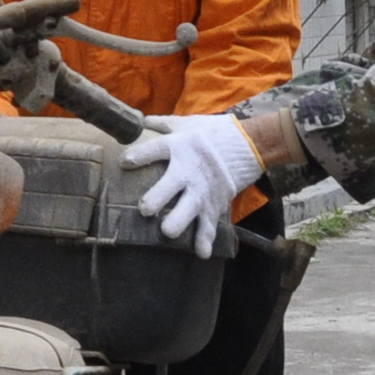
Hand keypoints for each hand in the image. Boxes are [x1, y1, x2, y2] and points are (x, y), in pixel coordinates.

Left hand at [123, 112, 260, 255]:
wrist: (249, 143)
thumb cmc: (212, 133)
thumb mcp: (186, 123)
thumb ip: (160, 124)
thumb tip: (137, 121)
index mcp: (179, 147)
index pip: (155, 150)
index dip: (139, 156)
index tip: (125, 162)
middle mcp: (188, 170)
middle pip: (169, 187)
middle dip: (155, 199)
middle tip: (145, 209)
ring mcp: (202, 190)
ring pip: (187, 210)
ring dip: (177, 222)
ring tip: (168, 231)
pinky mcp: (214, 204)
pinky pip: (209, 225)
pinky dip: (205, 240)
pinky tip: (200, 253)